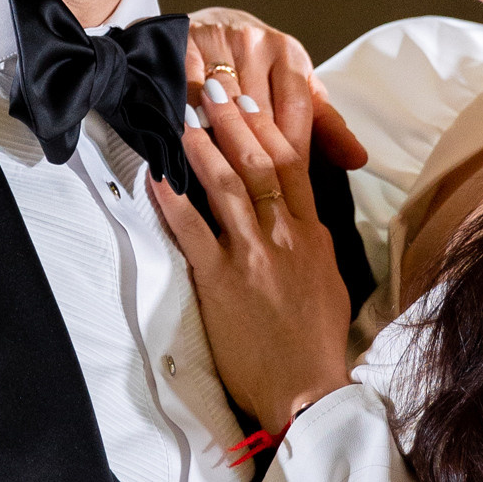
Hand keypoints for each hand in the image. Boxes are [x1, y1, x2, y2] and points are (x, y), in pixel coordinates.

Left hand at [152, 92, 356, 435]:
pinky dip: (173, 202)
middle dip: (233, 122)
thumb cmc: (316, 342)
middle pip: (260, 163)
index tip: (249, 100)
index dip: (270, 126)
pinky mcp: (222, 282)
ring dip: (203, 148)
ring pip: (228, 187)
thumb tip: (296, 215)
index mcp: (311, 234)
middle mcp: (285, 236)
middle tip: (210, 90)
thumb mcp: (327, 280)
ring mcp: (253, 256)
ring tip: (183, 119)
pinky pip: (193, 232)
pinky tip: (155, 177)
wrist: (308, 391)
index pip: (293, 165)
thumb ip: (310, 241)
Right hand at [186, 9, 367, 174]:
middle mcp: (257, 42)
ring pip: (222, 106)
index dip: (291, 152)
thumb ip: (324, 125)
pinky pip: (188, 93)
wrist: (210, 23)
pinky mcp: (186, 46)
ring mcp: (219, 41)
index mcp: (289, 54)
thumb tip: (359, 159)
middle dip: (257, 157)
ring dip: (220, 143)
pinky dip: (189, 122)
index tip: (287, 187)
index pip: (295, 110)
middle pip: (258, 113)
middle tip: (256, 198)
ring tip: (223, 183)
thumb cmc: (257, 64)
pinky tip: (191, 147)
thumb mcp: (294, 89)